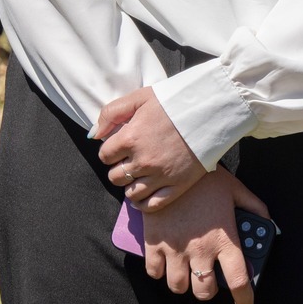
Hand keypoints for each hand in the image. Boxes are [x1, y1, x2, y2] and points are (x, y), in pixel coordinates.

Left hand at [94, 87, 206, 210]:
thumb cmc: (173, 101)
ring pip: (131, 193)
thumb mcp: (138, 98)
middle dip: (118, 168)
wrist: (209, 110)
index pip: (105, 156)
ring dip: (129, 185)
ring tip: (136, 176)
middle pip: (115, 176)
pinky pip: (152, 205)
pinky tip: (141, 196)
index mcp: (131, 138)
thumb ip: (111, 114)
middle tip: (128, 160)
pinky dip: (143, 204)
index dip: (109, 151)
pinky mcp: (178, 186)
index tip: (118, 147)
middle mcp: (143, 160)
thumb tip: (94, 134)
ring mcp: (160, 175)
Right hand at [142, 166, 269, 303]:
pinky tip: (165, 261)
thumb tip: (268, 224)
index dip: (244, 298)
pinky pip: (154, 271)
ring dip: (183, 283)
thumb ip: (255, 208)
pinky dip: (159, 271)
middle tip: (207, 279)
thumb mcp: (235, 189)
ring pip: (177, 286)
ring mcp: (175, 247)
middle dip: (207, 291)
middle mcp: (200, 249)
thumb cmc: (205, 176)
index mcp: (224, 240)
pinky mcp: (153, 241)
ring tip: (185, 271)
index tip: (244, 303)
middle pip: (204, 291)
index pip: (238, 281)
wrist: (172, 159)